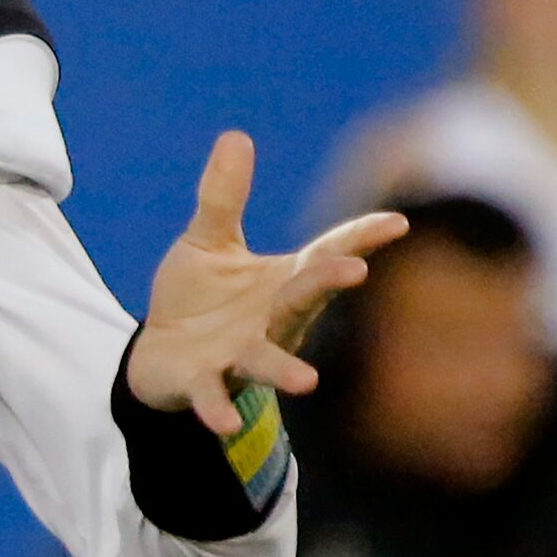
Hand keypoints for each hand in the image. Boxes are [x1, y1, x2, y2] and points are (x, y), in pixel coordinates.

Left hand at [126, 130, 409, 435]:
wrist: (161, 356)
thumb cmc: (197, 299)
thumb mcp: (208, 242)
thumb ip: (223, 197)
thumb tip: (235, 135)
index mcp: (281, 282)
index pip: (325, 254)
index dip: (360, 237)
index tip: (396, 221)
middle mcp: (271, 320)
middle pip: (302, 299)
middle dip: (326, 284)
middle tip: (355, 268)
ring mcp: (240, 354)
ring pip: (268, 360)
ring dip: (285, 369)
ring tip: (307, 381)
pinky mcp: (205, 382)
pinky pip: (214, 396)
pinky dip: (217, 407)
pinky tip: (221, 421)